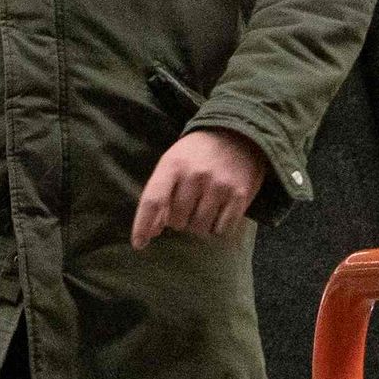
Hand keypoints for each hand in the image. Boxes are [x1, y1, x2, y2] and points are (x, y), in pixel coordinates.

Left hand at [132, 127, 268, 246]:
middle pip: (177, 221)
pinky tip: (220, 210)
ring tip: (205, 205)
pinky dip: (218, 227)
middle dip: (179, 219)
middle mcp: (195, 175)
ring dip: (200, 224)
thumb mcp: (173, 163)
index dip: (143, 226)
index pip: (152, 201)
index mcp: (173, 165)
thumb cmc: (198, 154)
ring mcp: (219, 186)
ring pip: (199, 228)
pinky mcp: (240, 195)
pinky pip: (222, 230)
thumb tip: (152, 232)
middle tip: (189, 204)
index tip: (139, 244)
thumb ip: (160, 194)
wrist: (238, 134)